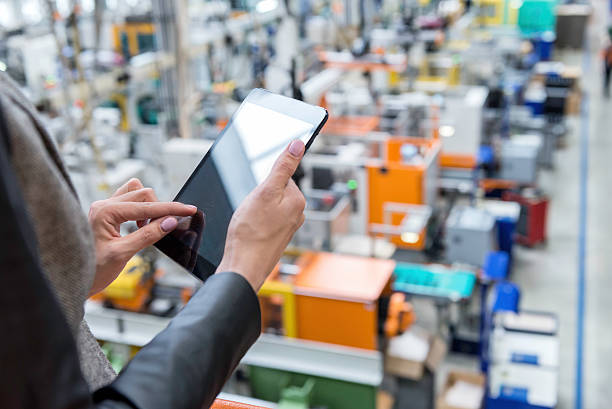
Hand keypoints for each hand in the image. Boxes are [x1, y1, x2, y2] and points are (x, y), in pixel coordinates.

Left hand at [88, 178, 196, 295]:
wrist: (72, 280)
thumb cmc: (92, 270)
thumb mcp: (123, 254)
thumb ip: (148, 235)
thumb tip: (170, 222)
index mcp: (105, 212)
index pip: (146, 206)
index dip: (171, 209)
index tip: (189, 209)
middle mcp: (103, 205)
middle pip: (143, 194)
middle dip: (159, 209)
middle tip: (166, 227)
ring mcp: (104, 208)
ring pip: (136, 193)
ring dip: (149, 207)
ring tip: (149, 227)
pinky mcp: (107, 214)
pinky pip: (129, 201)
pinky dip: (141, 210)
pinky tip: (141, 226)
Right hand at [217, 140, 306, 290]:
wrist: (243, 267)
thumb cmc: (250, 233)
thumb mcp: (265, 191)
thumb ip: (283, 167)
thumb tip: (298, 144)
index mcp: (298, 200)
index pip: (281, 176)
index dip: (263, 182)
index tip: (256, 195)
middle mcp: (297, 214)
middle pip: (274, 190)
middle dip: (259, 196)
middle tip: (250, 210)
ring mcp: (287, 227)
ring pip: (267, 206)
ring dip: (255, 210)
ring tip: (248, 222)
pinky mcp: (277, 237)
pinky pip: (264, 220)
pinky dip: (254, 222)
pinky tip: (248, 231)